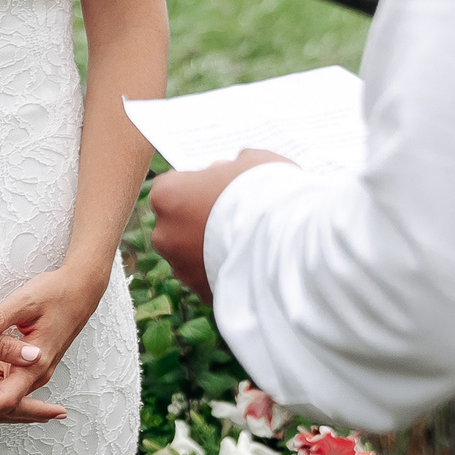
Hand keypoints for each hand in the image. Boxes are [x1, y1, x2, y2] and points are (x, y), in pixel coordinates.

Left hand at [0, 266, 111, 431]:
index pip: (5, 399)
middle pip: (0, 406)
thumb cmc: (56, 294)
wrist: (81, 291)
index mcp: (35, 365)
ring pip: (0, 397)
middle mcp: (35, 375)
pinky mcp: (26, 366)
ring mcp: (31, 372)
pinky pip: (3, 384)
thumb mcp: (25, 301)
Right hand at [0, 297, 67, 427]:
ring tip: (36, 408)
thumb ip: (2, 345)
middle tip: (55, 415)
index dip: (36, 409)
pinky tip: (0, 388)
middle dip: (29, 413)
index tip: (59, 412)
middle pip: (0, 412)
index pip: (9, 404)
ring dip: (11, 407)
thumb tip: (35, 357)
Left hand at [149, 150, 292, 303]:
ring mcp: (182, 268)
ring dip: (210, 249)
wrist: (289, 242)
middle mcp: (165, 234)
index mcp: (168, 195)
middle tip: (233, 215)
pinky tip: (250, 263)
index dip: (198, 185)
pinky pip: (210, 278)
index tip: (219, 187)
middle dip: (199, 220)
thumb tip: (225, 174)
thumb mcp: (249, 161)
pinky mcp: (203, 293)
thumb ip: (228, 169)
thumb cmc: (266, 191)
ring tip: (247, 242)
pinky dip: (225, 271)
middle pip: (177, 223)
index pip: (172, 186)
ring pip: (191, 255)